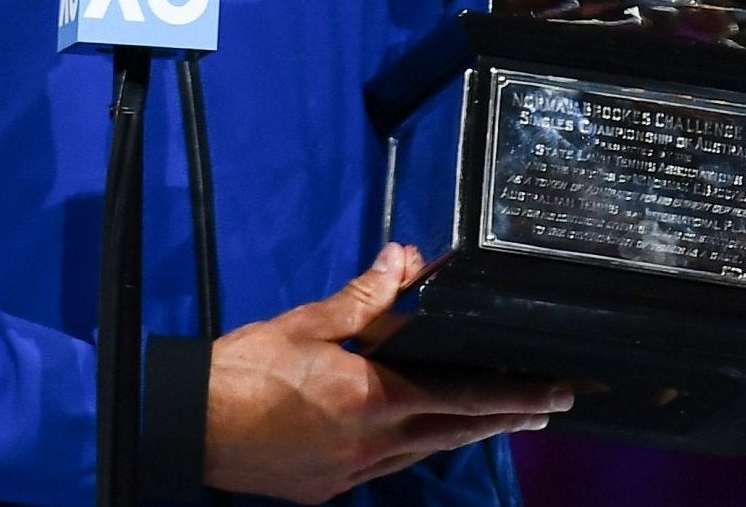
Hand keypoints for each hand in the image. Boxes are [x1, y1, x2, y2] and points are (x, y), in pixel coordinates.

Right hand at [205, 243, 572, 502]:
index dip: (512, 394)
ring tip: (496, 419)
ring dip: (464, 433)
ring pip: (425, 452)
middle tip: (548, 408)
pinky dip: (415, 447)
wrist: (192, 427)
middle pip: (455, 432)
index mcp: (371, 398)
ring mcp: (353, 472)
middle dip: (505, 418)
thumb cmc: (243, 371)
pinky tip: (418, 436)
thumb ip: (364, 298)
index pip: (460, 396)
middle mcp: (373, 444)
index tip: (553, 392)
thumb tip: (405, 261)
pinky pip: (387, 466)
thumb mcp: (305, 323)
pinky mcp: (331, 487)